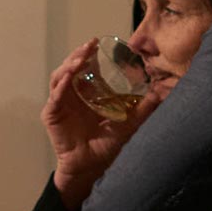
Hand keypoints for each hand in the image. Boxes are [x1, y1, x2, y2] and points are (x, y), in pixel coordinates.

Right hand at [40, 40, 146, 203]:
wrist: (91, 167)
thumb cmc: (105, 146)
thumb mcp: (127, 124)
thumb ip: (141, 110)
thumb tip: (159, 95)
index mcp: (86, 93)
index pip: (85, 68)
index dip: (89, 54)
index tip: (98, 42)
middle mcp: (71, 95)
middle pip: (70, 67)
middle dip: (79, 54)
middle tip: (89, 45)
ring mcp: (60, 104)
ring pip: (60, 76)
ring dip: (69, 65)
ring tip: (80, 58)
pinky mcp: (51, 115)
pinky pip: (55, 96)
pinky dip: (61, 84)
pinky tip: (69, 76)